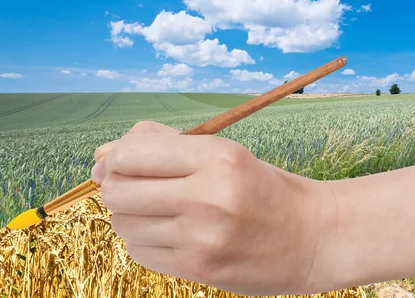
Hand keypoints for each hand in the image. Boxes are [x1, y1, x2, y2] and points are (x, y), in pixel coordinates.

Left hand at [91, 121, 336, 295]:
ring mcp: (203, 237)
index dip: (115, 157)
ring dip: (132, 214)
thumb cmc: (265, 189)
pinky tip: (171, 233)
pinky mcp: (200, 268)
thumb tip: (103, 154)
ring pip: (125, 223)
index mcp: (219, 157)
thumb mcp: (226, 154)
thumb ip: (165, 145)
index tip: (121, 161)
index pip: (132, 154)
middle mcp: (208, 196)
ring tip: (161, 210)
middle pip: (119, 190)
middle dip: (117, 185)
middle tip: (136, 185)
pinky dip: (145, 239)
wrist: (312, 237)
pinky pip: (141, 251)